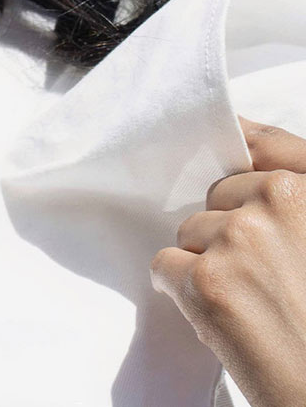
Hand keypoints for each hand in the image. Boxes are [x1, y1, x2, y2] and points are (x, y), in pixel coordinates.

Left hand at [150, 118, 305, 406]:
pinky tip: (218, 317)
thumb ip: (289, 198)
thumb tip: (239, 137)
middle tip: (260, 278)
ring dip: (207, 263)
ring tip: (249, 304)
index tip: (227, 151)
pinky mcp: (207, 280)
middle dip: (228, 229)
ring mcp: (241, 238)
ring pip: (192, 231)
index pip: (263, 144)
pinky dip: (180, 291)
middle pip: (220, 194)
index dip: (241, 150)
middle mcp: (280, 201)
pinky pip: (165, 266)